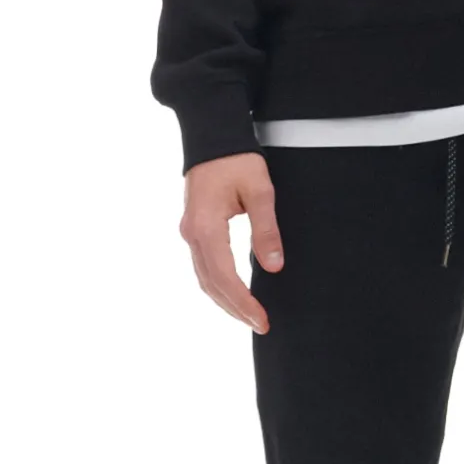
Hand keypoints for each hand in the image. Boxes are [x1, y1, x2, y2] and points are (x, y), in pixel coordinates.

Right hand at [180, 151, 283, 332]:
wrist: (213, 138)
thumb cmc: (237, 160)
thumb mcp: (260, 192)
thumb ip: (266, 231)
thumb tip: (274, 267)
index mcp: (206, 227)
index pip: (225, 276)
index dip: (243, 302)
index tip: (262, 319)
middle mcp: (192, 234)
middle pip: (211, 284)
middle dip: (235, 308)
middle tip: (260, 325)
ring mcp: (190, 232)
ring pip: (204, 278)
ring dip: (225, 300)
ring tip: (249, 316)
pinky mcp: (194, 229)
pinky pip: (203, 266)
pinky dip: (218, 285)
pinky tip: (233, 294)